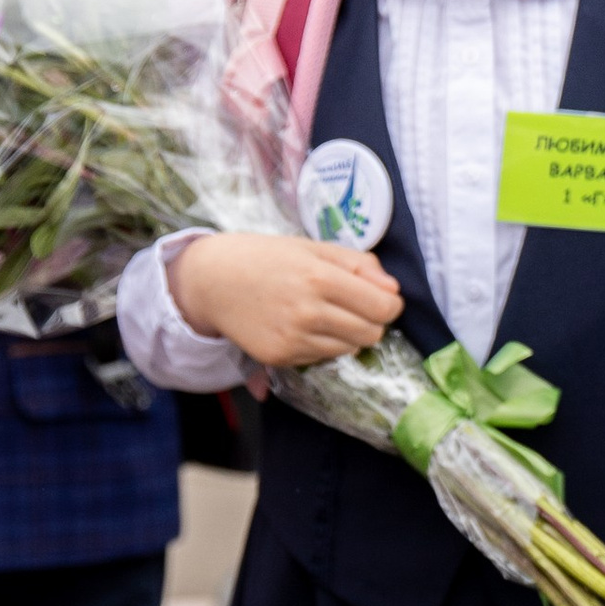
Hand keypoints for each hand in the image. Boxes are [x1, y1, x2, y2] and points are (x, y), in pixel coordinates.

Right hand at [168, 234, 400, 368]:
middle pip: (372, 333)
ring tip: (324, 313)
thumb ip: (359, 265)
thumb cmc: (265, 258)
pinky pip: (322, 357)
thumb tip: (393, 290)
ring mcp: (294, 339)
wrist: (211, 280)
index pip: (383, 307)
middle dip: (371, 321)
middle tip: (353, 306)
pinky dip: (323, 345)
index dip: (390, 304)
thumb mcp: (312, 247)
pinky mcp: (280, 358)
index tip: (380, 298)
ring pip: (350, 349)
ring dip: (348, 334)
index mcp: (320, 277)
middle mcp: (308, 311)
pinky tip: (302, 325)